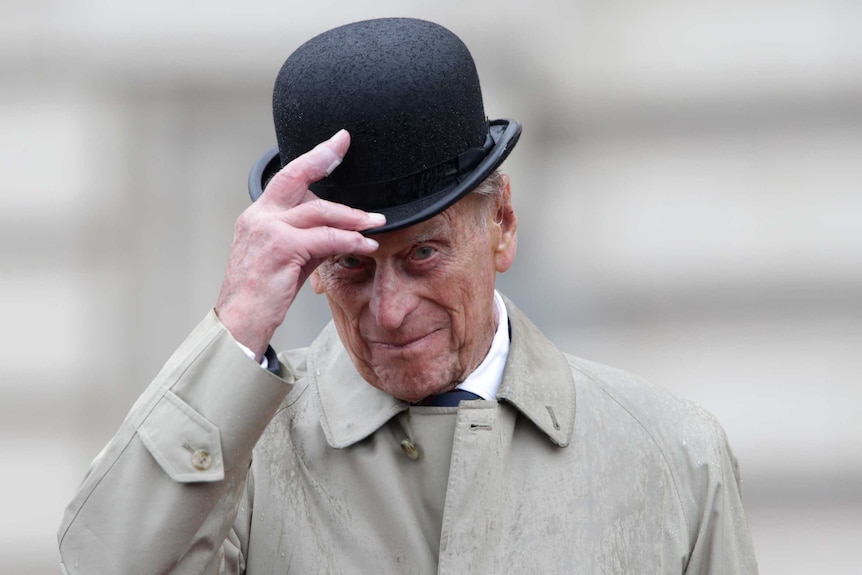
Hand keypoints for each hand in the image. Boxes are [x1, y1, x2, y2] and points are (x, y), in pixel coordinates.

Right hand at [215, 130, 383, 358]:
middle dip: (323, 157)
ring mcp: (269, 230)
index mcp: (258, 216)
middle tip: (345, 146)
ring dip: (352, 216)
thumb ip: (309, 239)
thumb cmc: (261, 295)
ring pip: (319, 211)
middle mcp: (260, 217)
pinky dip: (350, 240)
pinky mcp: (282, 247)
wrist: (239, 322)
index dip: (312, 158)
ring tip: (374, 222)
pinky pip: (326, 237)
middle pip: (296, 177)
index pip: (286, 178)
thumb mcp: (286, 259)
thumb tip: (340, 231)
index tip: (335, 143)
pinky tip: (365, 245)